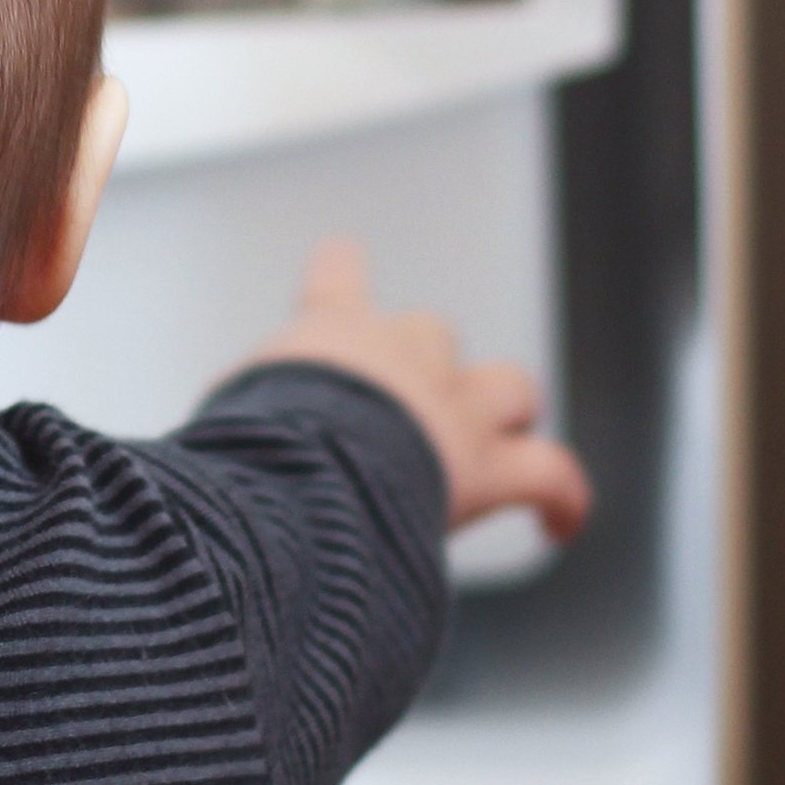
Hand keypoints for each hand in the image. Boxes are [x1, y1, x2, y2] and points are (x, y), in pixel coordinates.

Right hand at [244, 239, 592, 541]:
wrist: (309, 471)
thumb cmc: (254, 439)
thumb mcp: (226, 406)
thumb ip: (242, 402)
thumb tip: (223, 428)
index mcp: (330, 331)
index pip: (335, 273)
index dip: (340, 271)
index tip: (342, 260)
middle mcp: (402, 352)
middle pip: (432, 332)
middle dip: (428, 365)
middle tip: (407, 410)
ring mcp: (455, 406)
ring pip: (509, 388)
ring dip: (505, 412)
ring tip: (503, 441)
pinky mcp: (493, 464)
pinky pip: (553, 474)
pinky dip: (561, 498)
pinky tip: (558, 524)